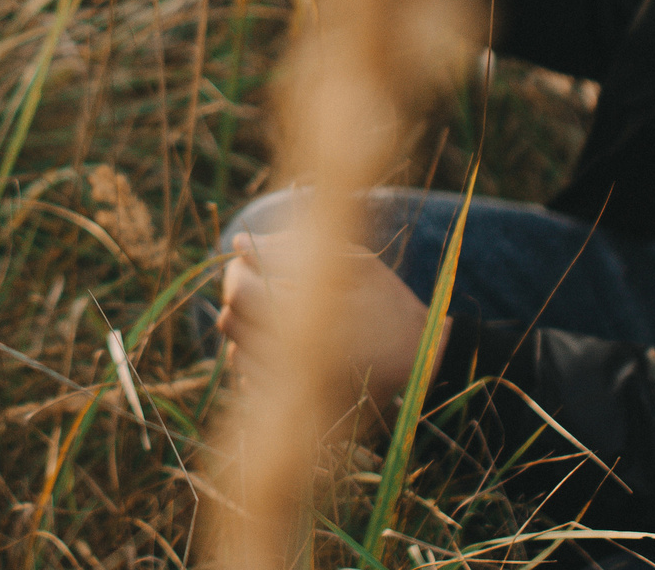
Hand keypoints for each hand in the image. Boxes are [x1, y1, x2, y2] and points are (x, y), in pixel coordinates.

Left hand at [217, 232, 429, 411]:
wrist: (422, 356)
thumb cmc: (386, 298)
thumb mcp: (353, 261)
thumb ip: (292, 248)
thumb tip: (239, 245)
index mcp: (314, 315)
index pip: (240, 290)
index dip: (238, 271)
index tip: (250, 262)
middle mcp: (301, 357)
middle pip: (232, 321)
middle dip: (239, 298)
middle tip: (259, 285)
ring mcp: (299, 388)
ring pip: (237, 352)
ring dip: (246, 329)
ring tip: (276, 315)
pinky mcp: (300, 409)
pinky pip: (250, 383)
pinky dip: (256, 360)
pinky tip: (282, 346)